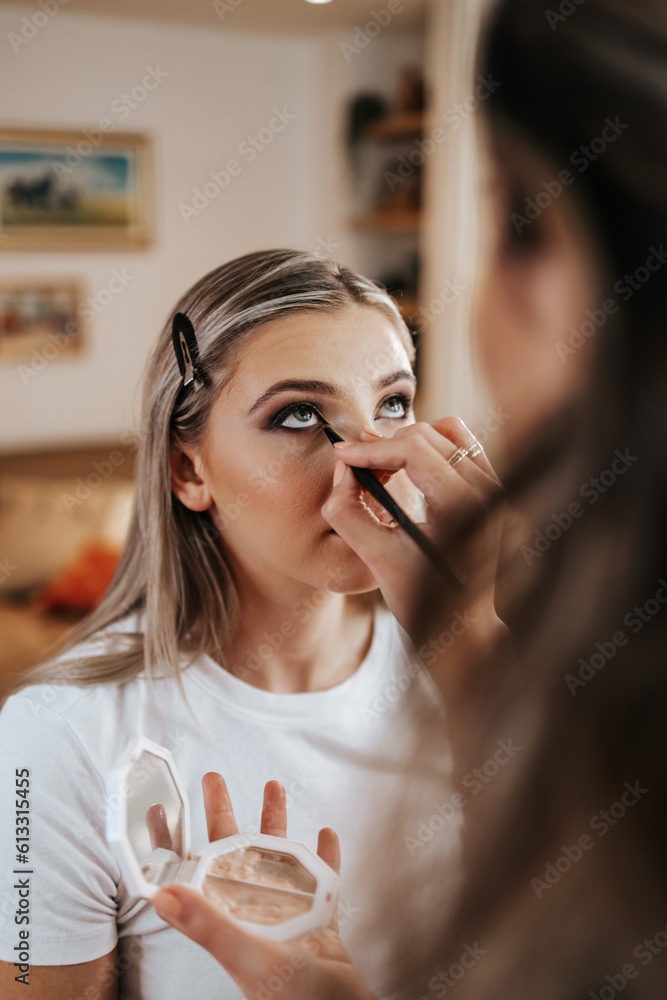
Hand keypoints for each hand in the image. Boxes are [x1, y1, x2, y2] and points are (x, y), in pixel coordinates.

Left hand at [153, 774, 376, 999]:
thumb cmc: (291, 996)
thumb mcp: (245, 954)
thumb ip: (207, 924)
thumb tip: (161, 894)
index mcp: (227, 915)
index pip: (191, 869)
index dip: (173, 840)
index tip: (159, 808)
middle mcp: (251, 908)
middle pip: (231, 849)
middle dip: (223, 811)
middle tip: (213, 777)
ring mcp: (286, 912)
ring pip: (276, 855)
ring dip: (275, 820)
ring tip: (273, 787)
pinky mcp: (319, 919)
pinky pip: (322, 877)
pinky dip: (326, 855)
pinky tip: (326, 834)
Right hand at [321, 416, 503, 640]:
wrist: (462, 629)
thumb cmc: (422, 603)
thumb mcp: (377, 560)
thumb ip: (348, 513)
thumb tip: (341, 472)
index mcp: (463, 505)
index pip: (412, 448)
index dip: (370, 449)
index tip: (341, 457)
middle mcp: (487, 491)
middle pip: (428, 436)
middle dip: (385, 446)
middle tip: (355, 467)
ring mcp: (496, 490)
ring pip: (447, 434)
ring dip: (408, 443)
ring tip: (380, 468)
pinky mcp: (493, 493)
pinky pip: (461, 448)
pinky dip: (431, 450)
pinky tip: (407, 472)